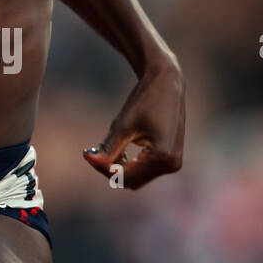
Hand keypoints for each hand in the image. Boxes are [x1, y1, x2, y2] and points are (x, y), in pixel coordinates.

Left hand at [83, 58, 184, 189]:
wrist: (166, 82)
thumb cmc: (145, 100)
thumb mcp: (123, 125)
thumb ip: (108, 148)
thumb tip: (89, 160)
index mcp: (163, 157)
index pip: (126, 176)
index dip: (104, 168)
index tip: (89, 154)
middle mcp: (172, 164)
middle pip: (132, 181)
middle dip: (112, 169)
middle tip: (95, 151)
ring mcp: (173, 163)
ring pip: (138, 177)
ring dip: (120, 167)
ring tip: (107, 145)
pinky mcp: (171, 157)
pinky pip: (145, 169)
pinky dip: (131, 163)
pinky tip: (121, 147)